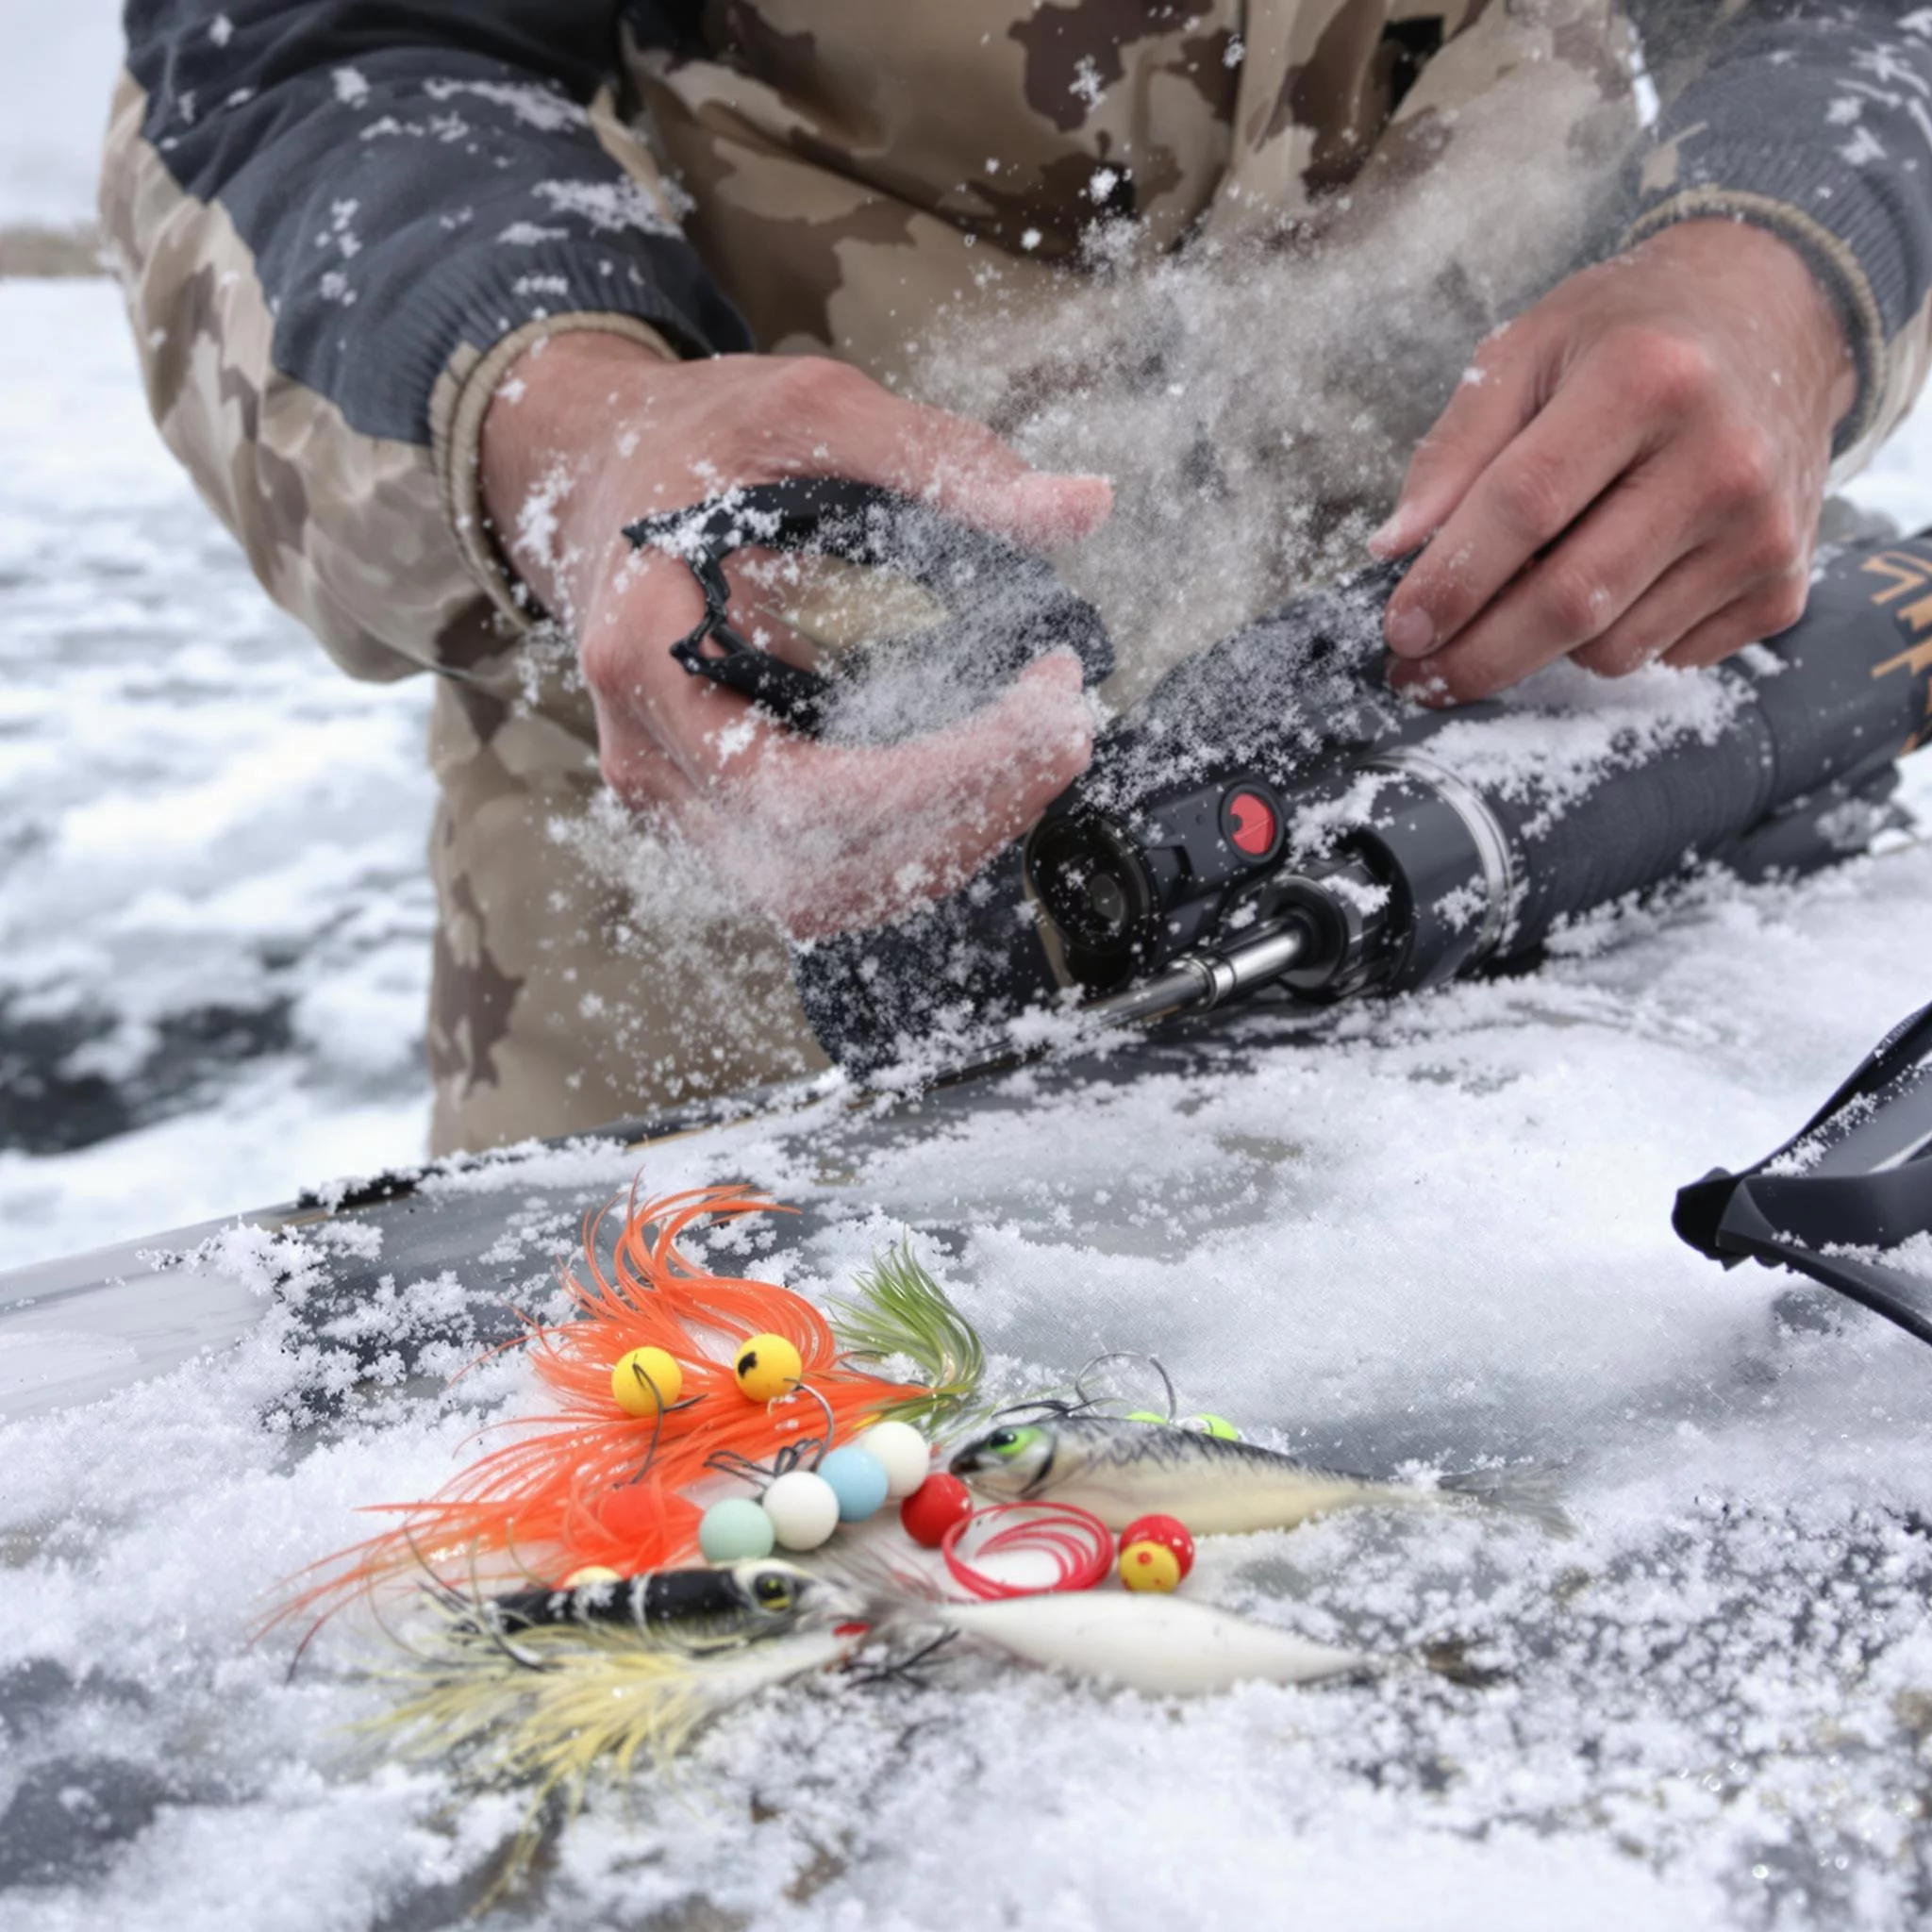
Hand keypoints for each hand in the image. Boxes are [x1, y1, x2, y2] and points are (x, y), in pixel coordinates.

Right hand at [478, 335, 1110, 936]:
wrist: (605, 477)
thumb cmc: (697, 445)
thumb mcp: (810, 412)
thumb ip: (942, 460)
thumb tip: (1081, 508)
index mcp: (645, 656)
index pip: (790, 789)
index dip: (936, 778)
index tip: (1043, 705)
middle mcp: (652, 757)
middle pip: (812, 871)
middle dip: (966, 819)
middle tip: (1066, 729)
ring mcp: (682, 800)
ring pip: (822, 896)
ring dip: (952, 843)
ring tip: (1040, 753)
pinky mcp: (723, 815)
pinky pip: (826, 873)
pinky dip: (922, 840)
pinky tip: (989, 772)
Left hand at [1371, 220, 1855, 704]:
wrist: (1777, 321)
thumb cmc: (1631, 336)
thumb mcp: (1529, 348)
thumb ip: (1455, 447)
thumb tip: (1395, 549)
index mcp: (1647, 379)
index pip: (1524, 507)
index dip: (1449, 582)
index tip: (1399, 631)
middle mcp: (1722, 460)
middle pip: (1570, 600)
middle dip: (1475, 656)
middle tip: (1417, 674)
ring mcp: (1763, 532)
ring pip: (1612, 649)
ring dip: (1544, 646)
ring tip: (1526, 594)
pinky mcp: (1783, 587)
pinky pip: (1665, 658)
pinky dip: (1614, 642)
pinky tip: (1612, 584)